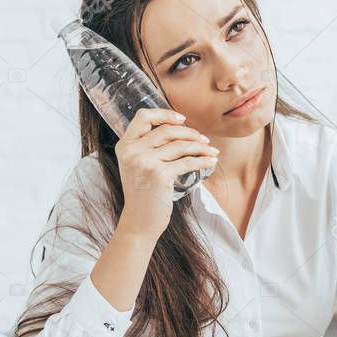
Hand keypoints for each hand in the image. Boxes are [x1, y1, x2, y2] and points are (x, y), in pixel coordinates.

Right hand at [115, 108, 218, 239]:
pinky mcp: (159, 175)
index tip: (182, 119)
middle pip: (167, 130)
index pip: (143, 117)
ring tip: (212, 152)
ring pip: (180, 145)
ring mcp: (144, 162)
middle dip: (190, 133)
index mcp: (125, 146)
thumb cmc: (143, 194)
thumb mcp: (138, 166)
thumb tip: (180, 129)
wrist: (139, 222)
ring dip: (201, 147)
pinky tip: (211, 162)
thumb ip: (149, 147)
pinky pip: (187, 162)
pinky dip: (203, 161)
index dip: (164, 114)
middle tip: (204, 140)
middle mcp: (132, 151)